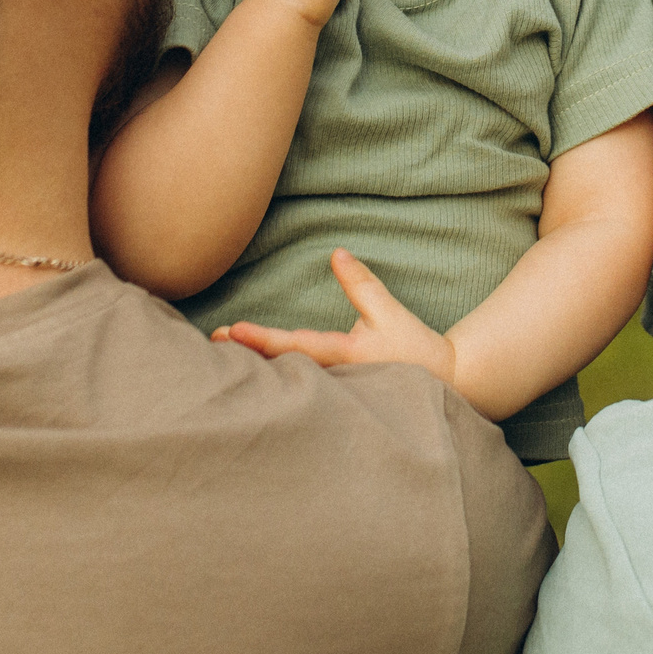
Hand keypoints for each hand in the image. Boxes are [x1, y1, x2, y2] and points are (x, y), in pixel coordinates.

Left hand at [213, 249, 457, 387]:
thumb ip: (362, 284)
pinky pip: (296, 389)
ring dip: (253, 365)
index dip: (264, 340)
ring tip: (219, 351)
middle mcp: (332, 381)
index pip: (297, 347)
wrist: (440, 389)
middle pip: (280, 369)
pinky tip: (248, 370)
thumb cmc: (414, 350)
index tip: (235, 331)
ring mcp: (331, 395)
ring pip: (285, 382)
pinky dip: (271, 377)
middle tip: (212, 340)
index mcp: (345, 358)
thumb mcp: (390, 313)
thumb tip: (337, 254)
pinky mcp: (332, 400)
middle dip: (245, 355)